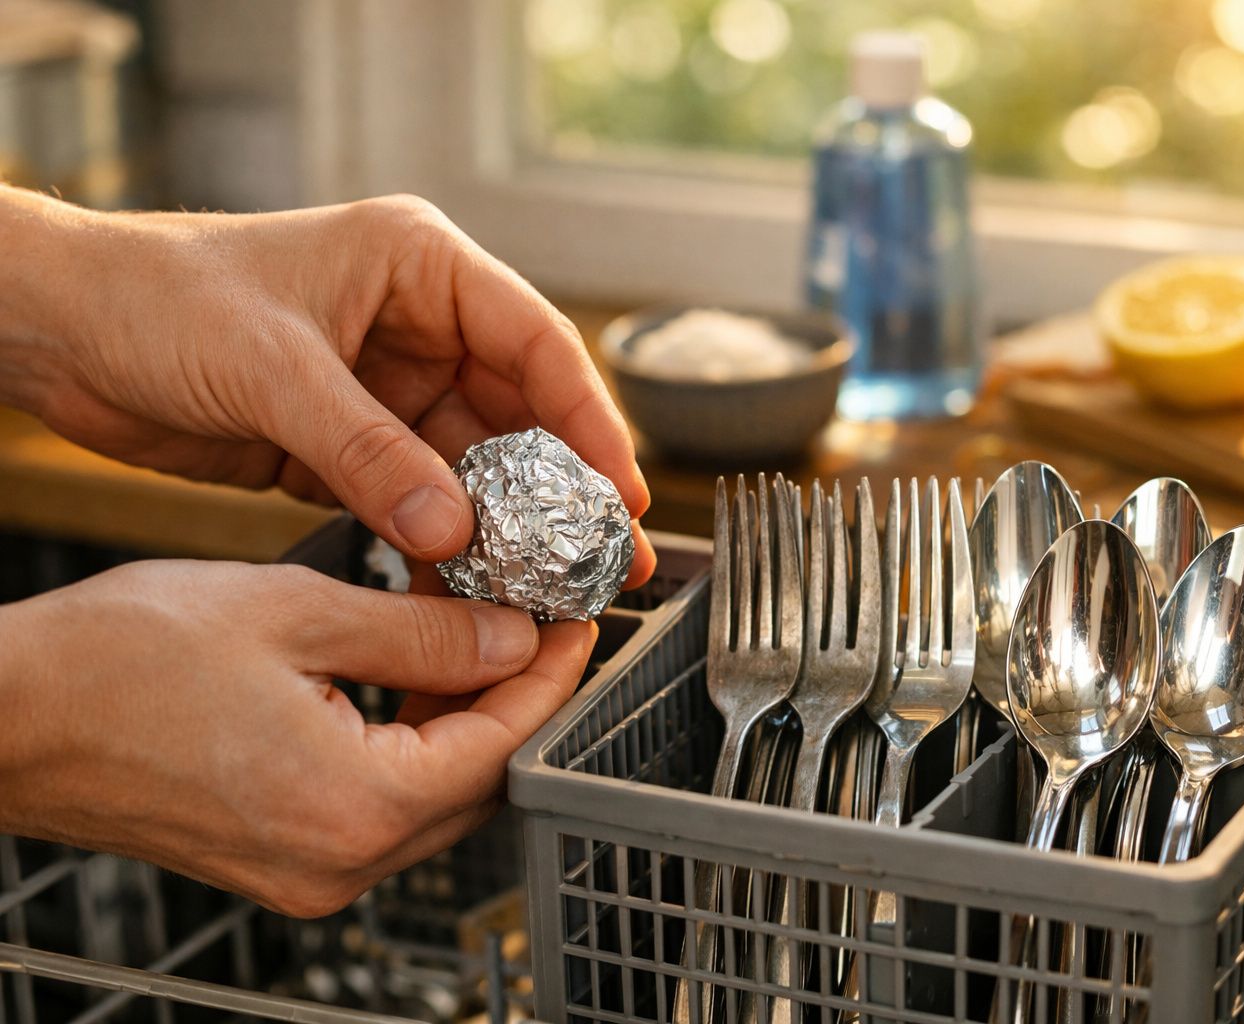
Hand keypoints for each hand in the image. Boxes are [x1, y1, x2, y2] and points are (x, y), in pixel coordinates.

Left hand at [0, 186, 653, 582]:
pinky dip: (445, 543)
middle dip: (563, 491)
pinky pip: (421, 498)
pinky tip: (470, 587)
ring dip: (509, 528)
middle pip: (522, 414)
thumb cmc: (156, 299)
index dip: (589, 419)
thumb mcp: (271, 369)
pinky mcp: (353, 444)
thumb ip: (366, 451)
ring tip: (549, 589)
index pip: (536, 342)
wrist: (61, 332)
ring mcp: (388, 388)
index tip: (621, 491)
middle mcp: (420, 325)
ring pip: (476, 466)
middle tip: (605, 562)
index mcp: (421, 266)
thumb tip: (453, 530)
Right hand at [0, 559, 593, 916]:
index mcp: (354, 808)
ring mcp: (305, 872)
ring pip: (434, 797)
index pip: (502, 746)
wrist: (4, 716)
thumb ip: (424, 636)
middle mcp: (337, 863)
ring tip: (478, 635)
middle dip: (518, 700)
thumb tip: (514, 641)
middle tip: (538, 623)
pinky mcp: (277, 858)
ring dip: (466, 720)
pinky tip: (411, 678)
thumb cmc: (117, 662)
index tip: (577, 623)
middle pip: (479, 782)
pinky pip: (381, 806)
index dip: (553, 678)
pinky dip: (412, 745)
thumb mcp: (297, 614)